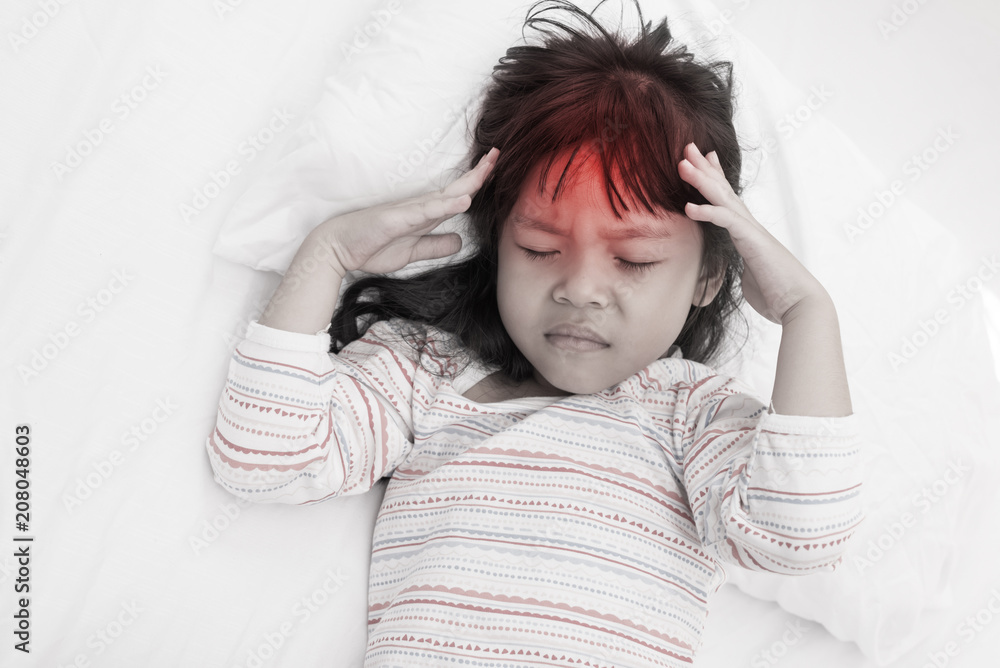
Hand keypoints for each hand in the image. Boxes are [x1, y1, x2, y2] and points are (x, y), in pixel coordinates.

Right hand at [314, 147, 497, 275]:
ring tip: (488, 168)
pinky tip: (463, 201)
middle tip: (499, 153)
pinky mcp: (396, 220)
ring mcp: (408, 211)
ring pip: (444, 195)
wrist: (337, 249)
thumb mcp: (412, 251)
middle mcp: (419, 208)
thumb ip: (435, 246)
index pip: (456, 196)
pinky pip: (425, 212)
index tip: (495, 169)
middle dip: (479, 172)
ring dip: (467, 182)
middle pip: (455, 187)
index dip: (477, 183)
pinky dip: (445, 206)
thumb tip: (459, 242)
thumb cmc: (370, 246)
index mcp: (424, 215)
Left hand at [678, 142, 828, 323]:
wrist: (800, 306)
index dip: (714, 179)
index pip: (727, 200)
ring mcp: (752, 231)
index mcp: (748, 234)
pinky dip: (708, 212)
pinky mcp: (752, 242)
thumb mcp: (751, 278)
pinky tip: (689, 207)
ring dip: (702, 179)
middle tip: (688, 148)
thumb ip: (744, 269)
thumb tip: (744, 273)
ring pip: (723, 198)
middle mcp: (750, 227)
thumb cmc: (777, 295)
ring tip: (682, 163)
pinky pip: (727, 221)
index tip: (702, 161)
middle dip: (704, 168)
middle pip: (723, 190)